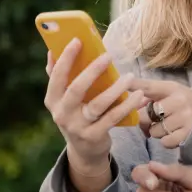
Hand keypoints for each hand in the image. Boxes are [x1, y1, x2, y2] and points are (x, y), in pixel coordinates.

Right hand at [45, 40, 146, 169]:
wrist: (84, 151)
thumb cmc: (76, 115)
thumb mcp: (64, 100)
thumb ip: (59, 77)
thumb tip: (53, 51)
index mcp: (53, 100)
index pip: (56, 76)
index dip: (66, 58)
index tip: (77, 40)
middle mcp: (62, 114)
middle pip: (76, 89)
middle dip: (92, 71)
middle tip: (108, 56)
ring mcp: (78, 127)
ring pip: (98, 104)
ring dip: (116, 89)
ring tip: (130, 77)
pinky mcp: (94, 136)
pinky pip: (113, 118)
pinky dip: (127, 106)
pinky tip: (139, 96)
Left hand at [128, 79, 191, 148]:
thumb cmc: (178, 99)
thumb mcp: (165, 90)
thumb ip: (146, 93)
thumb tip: (126, 103)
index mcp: (170, 88)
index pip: (149, 87)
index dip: (133, 86)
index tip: (122, 84)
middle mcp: (179, 101)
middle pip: (146, 115)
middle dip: (144, 119)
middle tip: (151, 118)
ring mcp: (185, 118)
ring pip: (155, 131)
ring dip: (155, 131)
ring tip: (164, 125)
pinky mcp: (188, 133)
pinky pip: (165, 142)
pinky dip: (165, 140)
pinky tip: (170, 133)